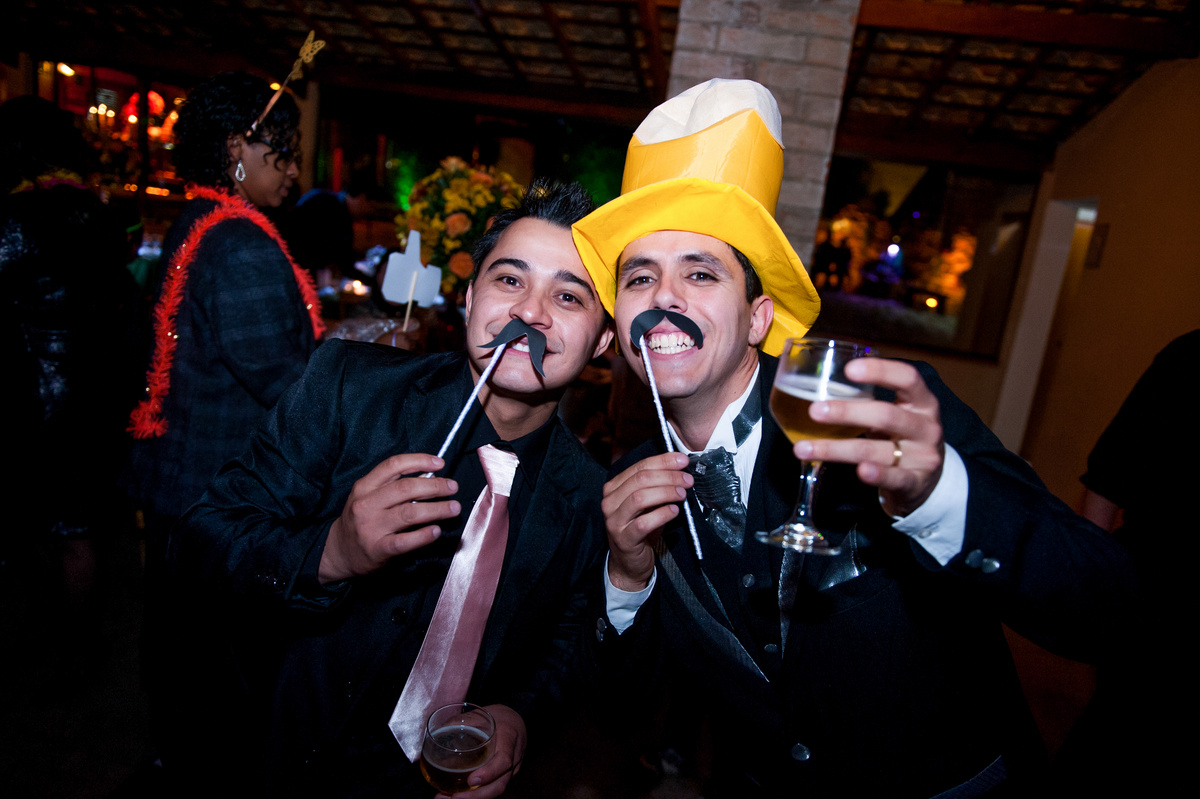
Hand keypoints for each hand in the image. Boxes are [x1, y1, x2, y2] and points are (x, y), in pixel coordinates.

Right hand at [318, 453, 459, 582]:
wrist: (339, 551)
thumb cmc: (361, 519)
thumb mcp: (368, 496)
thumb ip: (392, 485)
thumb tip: (429, 476)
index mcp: (365, 486)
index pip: (394, 465)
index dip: (419, 461)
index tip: (440, 463)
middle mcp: (366, 504)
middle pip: (406, 488)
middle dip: (435, 486)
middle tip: (452, 487)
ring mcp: (371, 527)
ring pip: (409, 513)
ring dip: (437, 509)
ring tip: (453, 507)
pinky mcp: (377, 548)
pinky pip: (405, 541)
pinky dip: (423, 535)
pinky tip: (436, 530)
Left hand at [442, 704, 525, 798]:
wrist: (517, 722)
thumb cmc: (499, 717)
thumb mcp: (483, 714)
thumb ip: (462, 722)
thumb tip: (437, 731)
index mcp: (509, 740)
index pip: (504, 761)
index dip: (489, 773)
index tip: (471, 780)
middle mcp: (513, 760)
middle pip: (499, 785)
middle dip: (475, 796)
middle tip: (452, 797)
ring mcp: (510, 772)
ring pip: (494, 791)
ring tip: (446, 798)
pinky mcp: (503, 779)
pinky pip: (491, 790)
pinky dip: (474, 796)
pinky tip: (454, 796)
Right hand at [600, 452, 692, 590]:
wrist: (629, 562)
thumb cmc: (641, 528)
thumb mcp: (647, 504)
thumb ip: (656, 485)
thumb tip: (680, 468)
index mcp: (614, 487)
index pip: (639, 466)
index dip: (663, 461)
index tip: (683, 460)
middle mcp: (609, 501)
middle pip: (640, 479)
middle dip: (668, 476)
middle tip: (688, 479)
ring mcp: (614, 521)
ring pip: (640, 497)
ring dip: (666, 492)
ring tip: (683, 494)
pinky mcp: (624, 539)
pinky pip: (644, 523)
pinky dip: (662, 514)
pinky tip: (675, 511)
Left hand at [793, 358, 943, 516]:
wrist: (927, 482)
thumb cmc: (902, 438)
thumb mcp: (896, 414)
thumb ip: (868, 401)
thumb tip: (819, 383)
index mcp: (922, 402)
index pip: (908, 378)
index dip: (881, 371)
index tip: (849, 369)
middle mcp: (926, 427)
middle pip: (886, 415)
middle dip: (847, 412)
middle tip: (815, 410)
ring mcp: (923, 457)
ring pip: (876, 450)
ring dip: (836, 449)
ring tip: (804, 448)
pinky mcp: (916, 483)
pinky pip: (894, 478)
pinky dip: (877, 474)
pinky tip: (860, 471)